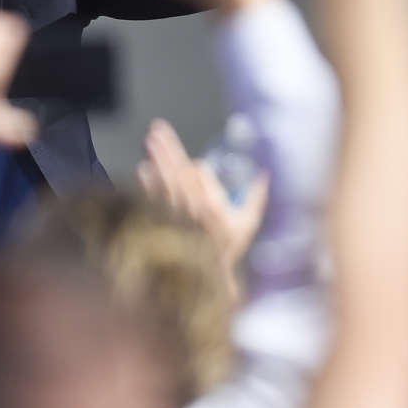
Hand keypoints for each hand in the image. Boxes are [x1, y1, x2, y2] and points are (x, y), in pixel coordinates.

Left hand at [136, 119, 267, 299]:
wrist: (201, 279)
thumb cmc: (225, 250)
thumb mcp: (246, 226)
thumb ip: (256, 198)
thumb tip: (265, 174)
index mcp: (214, 208)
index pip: (201, 174)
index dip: (199, 168)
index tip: (197, 167)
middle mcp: (192, 209)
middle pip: (178, 171)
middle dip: (169, 149)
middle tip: (157, 128)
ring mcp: (173, 215)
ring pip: (163, 181)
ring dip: (156, 158)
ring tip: (149, 139)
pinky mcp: (158, 222)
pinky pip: (150, 199)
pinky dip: (146, 184)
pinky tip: (142, 168)